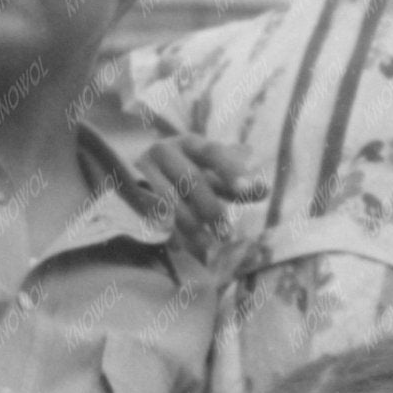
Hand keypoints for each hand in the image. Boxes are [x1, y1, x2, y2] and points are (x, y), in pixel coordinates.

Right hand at [132, 126, 258, 265]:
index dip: (232, 170)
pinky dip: (169, 232)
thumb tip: (264, 189)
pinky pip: (151, 213)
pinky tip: (182, 248)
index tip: (252, 190)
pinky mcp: (128, 190)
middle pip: (192, 179)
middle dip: (212, 209)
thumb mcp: (206, 172)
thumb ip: (232, 181)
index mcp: (189, 143)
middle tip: (227, 235)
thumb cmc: (181, 173)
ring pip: (172, 200)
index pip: (214, 152)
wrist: (131, 173)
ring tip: (209, 248)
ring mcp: (143, 169)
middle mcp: (164, 150)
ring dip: (193, 227)